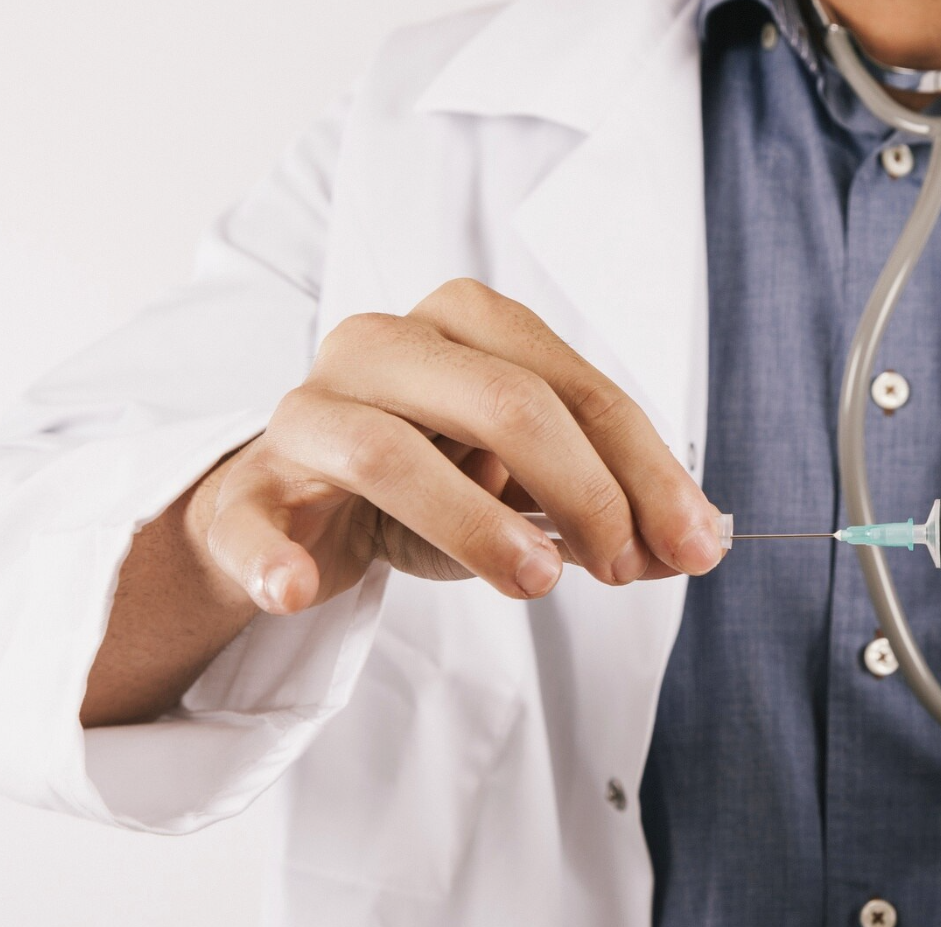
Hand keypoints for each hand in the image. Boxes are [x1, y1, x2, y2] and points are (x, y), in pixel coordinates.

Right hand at [195, 278, 721, 614]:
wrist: (296, 506)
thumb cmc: (431, 480)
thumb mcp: (529, 489)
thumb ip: (609, 511)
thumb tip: (694, 544)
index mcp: (465, 325)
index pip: (575, 385)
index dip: (646, 468)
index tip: (694, 542)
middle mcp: (383, 345)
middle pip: (502, 400)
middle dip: (584, 490)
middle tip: (625, 568)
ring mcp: (307, 413)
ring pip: (388, 451)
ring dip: (473, 524)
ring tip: (538, 582)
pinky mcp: (245, 489)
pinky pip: (252, 518)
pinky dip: (276, 557)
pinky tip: (300, 588)